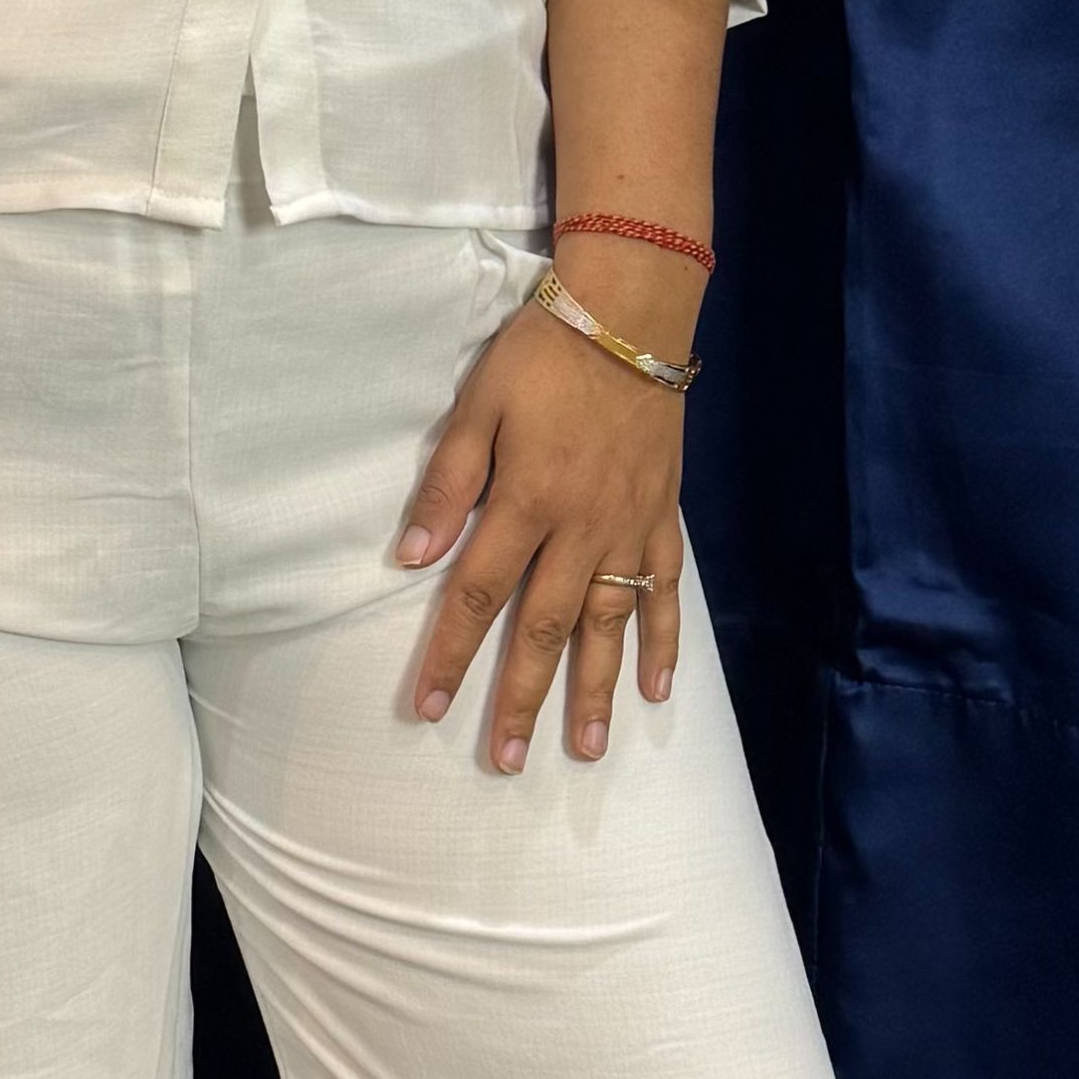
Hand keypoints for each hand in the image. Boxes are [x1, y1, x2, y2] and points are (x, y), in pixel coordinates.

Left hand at [395, 259, 692, 767]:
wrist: (631, 316)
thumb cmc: (542, 357)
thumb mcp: (478, 406)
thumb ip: (447, 484)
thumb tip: (412, 557)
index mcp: (527, 502)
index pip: (478, 594)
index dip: (450, 654)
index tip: (426, 708)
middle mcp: (580, 529)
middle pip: (544, 628)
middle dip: (521, 698)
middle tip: (505, 761)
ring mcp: (628, 527)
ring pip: (609, 624)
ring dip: (596, 690)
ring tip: (585, 749)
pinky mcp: (663, 517)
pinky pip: (666, 590)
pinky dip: (665, 641)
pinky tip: (657, 688)